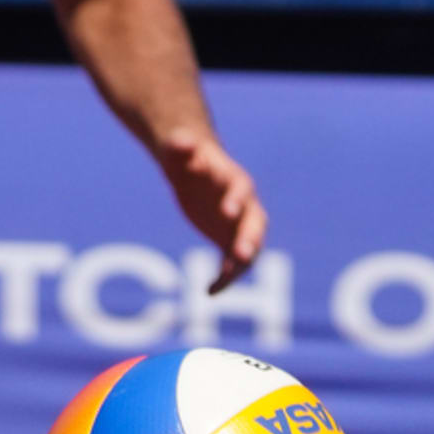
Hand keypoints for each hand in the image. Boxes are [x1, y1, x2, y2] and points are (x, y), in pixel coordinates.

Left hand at [152, 126, 263, 290]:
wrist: (192, 166)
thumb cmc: (186, 156)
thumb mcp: (178, 150)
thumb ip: (180, 147)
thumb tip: (181, 142)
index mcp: (232, 179)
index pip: (240, 190)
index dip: (236, 200)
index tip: (228, 212)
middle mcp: (244, 203)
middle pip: (255, 222)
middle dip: (250, 238)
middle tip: (243, 255)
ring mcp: (239, 224)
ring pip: (249, 246)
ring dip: (241, 263)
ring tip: (225, 279)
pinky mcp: (229, 238)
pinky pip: (233, 262)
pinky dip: (225, 277)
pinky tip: (209, 291)